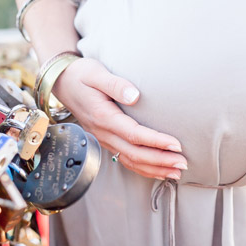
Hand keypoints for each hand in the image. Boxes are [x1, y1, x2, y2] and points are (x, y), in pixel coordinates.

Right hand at [51, 57, 186, 180]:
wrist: (62, 82)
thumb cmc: (81, 75)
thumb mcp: (96, 73)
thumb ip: (115, 84)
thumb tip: (135, 96)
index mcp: (103, 117)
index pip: (134, 134)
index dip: (156, 141)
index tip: (176, 144)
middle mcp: (103, 132)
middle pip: (135, 153)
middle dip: (160, 160)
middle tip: (183, 162)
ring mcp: (104, 139)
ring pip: (130, 161)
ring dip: (154, 169)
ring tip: (176, 172)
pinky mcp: (107, 140)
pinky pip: (125, 159)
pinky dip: (143, 169)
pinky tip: (158, 172)